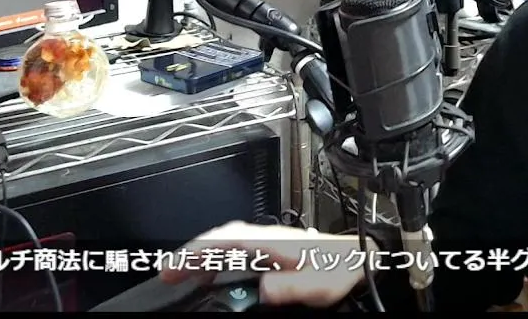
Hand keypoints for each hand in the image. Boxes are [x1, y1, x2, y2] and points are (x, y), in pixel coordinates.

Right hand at [162, 221, 370, 307]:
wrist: (360, 258)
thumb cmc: (340, 269)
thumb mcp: (317, 285)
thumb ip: (290, 288)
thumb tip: (264, 290)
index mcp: (272, 242)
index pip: (224, 240)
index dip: (195, 252)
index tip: (173, 266)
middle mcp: (267, 236)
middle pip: (220, 238)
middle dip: (190, 253)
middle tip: (167, 272)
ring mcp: (269, 240)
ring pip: (226, 240)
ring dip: (203, 253)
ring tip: (183, 272)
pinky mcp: (273, 247)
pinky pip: (236, 246)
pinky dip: (219, 254)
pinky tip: (214, 270)